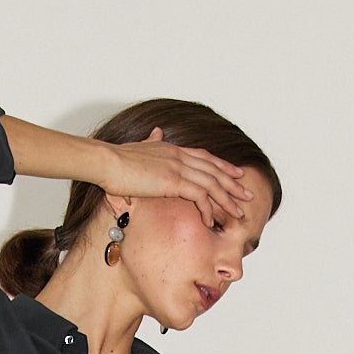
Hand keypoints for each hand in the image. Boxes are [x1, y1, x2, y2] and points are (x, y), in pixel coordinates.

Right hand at [103, 126, 254, 228]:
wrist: (107, 162)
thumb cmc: (116, 161)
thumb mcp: (137, 148)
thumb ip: (150, 141)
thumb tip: (156, 132)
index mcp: (172, 149)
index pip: (205, 157)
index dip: (222, 166)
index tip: (236, 174)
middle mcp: (179, 155)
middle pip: (214, 169)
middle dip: (233, 183)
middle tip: (247, 195)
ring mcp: (178, 167)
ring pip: (212, 183)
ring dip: (228, 199)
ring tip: (239, 213)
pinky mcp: (173, 181)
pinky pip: (199, 196)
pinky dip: (208, 209)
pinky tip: (212, 222)